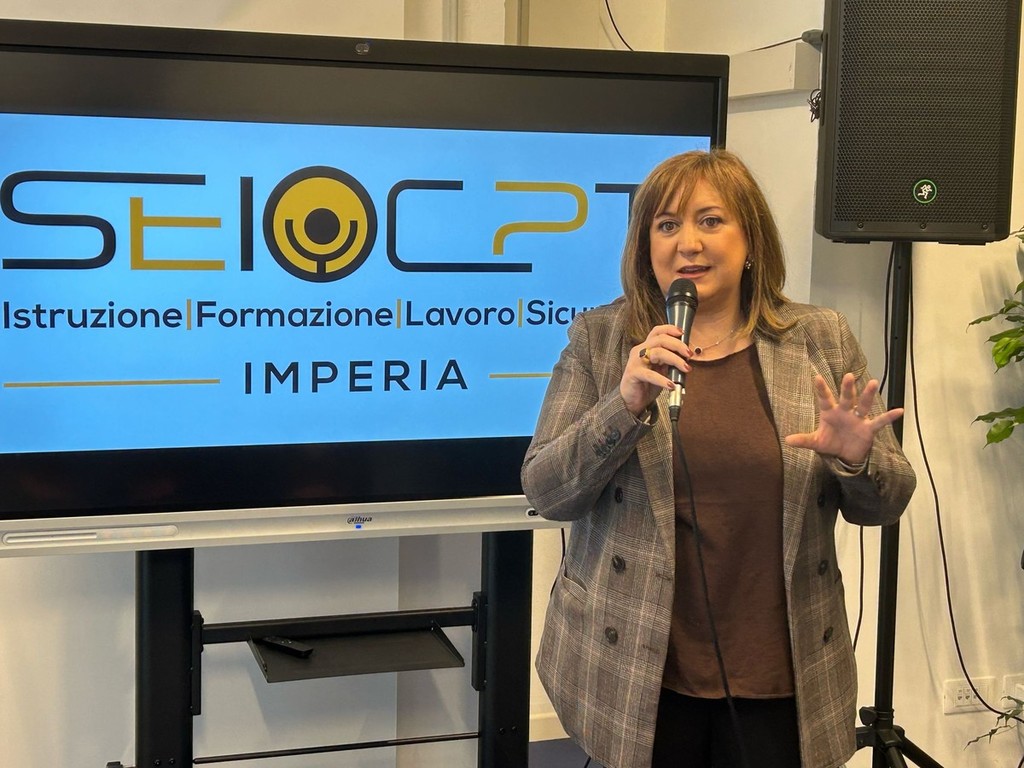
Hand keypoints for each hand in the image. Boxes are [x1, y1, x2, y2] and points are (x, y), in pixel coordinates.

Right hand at [620, 324, 691, 416]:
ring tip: (685, 368)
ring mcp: (635, 362)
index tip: (683, 333)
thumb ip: (670, 360)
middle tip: (689, 354)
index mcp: (646, 347)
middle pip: (660, 340)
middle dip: (677, 345)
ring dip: (675, 359)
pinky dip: (663, 380)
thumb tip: (686, 355)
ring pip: (657, 353)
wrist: (631, 400)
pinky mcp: (633, 374)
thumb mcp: (661, 369)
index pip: (657, 332)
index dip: (670, 329)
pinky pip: (650, 375)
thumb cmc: (646, 384)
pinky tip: (671, 385)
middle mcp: (640, 351)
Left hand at [784, 373, 903, 464]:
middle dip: (847, 388)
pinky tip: (899, 410)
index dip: (821, 389)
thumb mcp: (816, 442)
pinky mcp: (868, 429)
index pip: (825, 399)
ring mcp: (858, 419)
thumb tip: (787, 440)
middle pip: (847, 398)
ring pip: (864, 405)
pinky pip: (880, 422)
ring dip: (868, 395)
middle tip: (848, 376)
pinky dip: (889, 417)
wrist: (845, 455)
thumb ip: (804, 440)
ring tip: (874, 383)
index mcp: (830, 413)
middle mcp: (845, 412)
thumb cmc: (831, 442)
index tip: (815, 377)